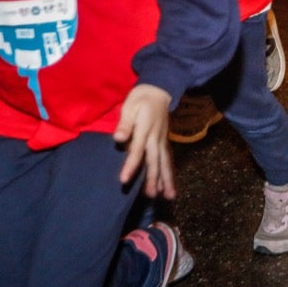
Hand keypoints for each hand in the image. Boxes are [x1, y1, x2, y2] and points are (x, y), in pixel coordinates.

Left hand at [115, 84, 175, 198]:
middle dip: (152, 178)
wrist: (159, 91)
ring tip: (168, 196)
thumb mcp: (130, 106)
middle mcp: (156, 138)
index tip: (124, 180)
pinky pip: (168, 160)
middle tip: (150, 196)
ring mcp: (162, 141)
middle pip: (154, 160)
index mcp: (146, 129)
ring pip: (165, 162)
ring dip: (166, 180)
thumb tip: (118, 138)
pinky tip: (168, 186)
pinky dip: (169, 174)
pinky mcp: (164, 142)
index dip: (131, 165)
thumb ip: (125, 123)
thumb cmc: (140, 98)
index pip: (137, 150)